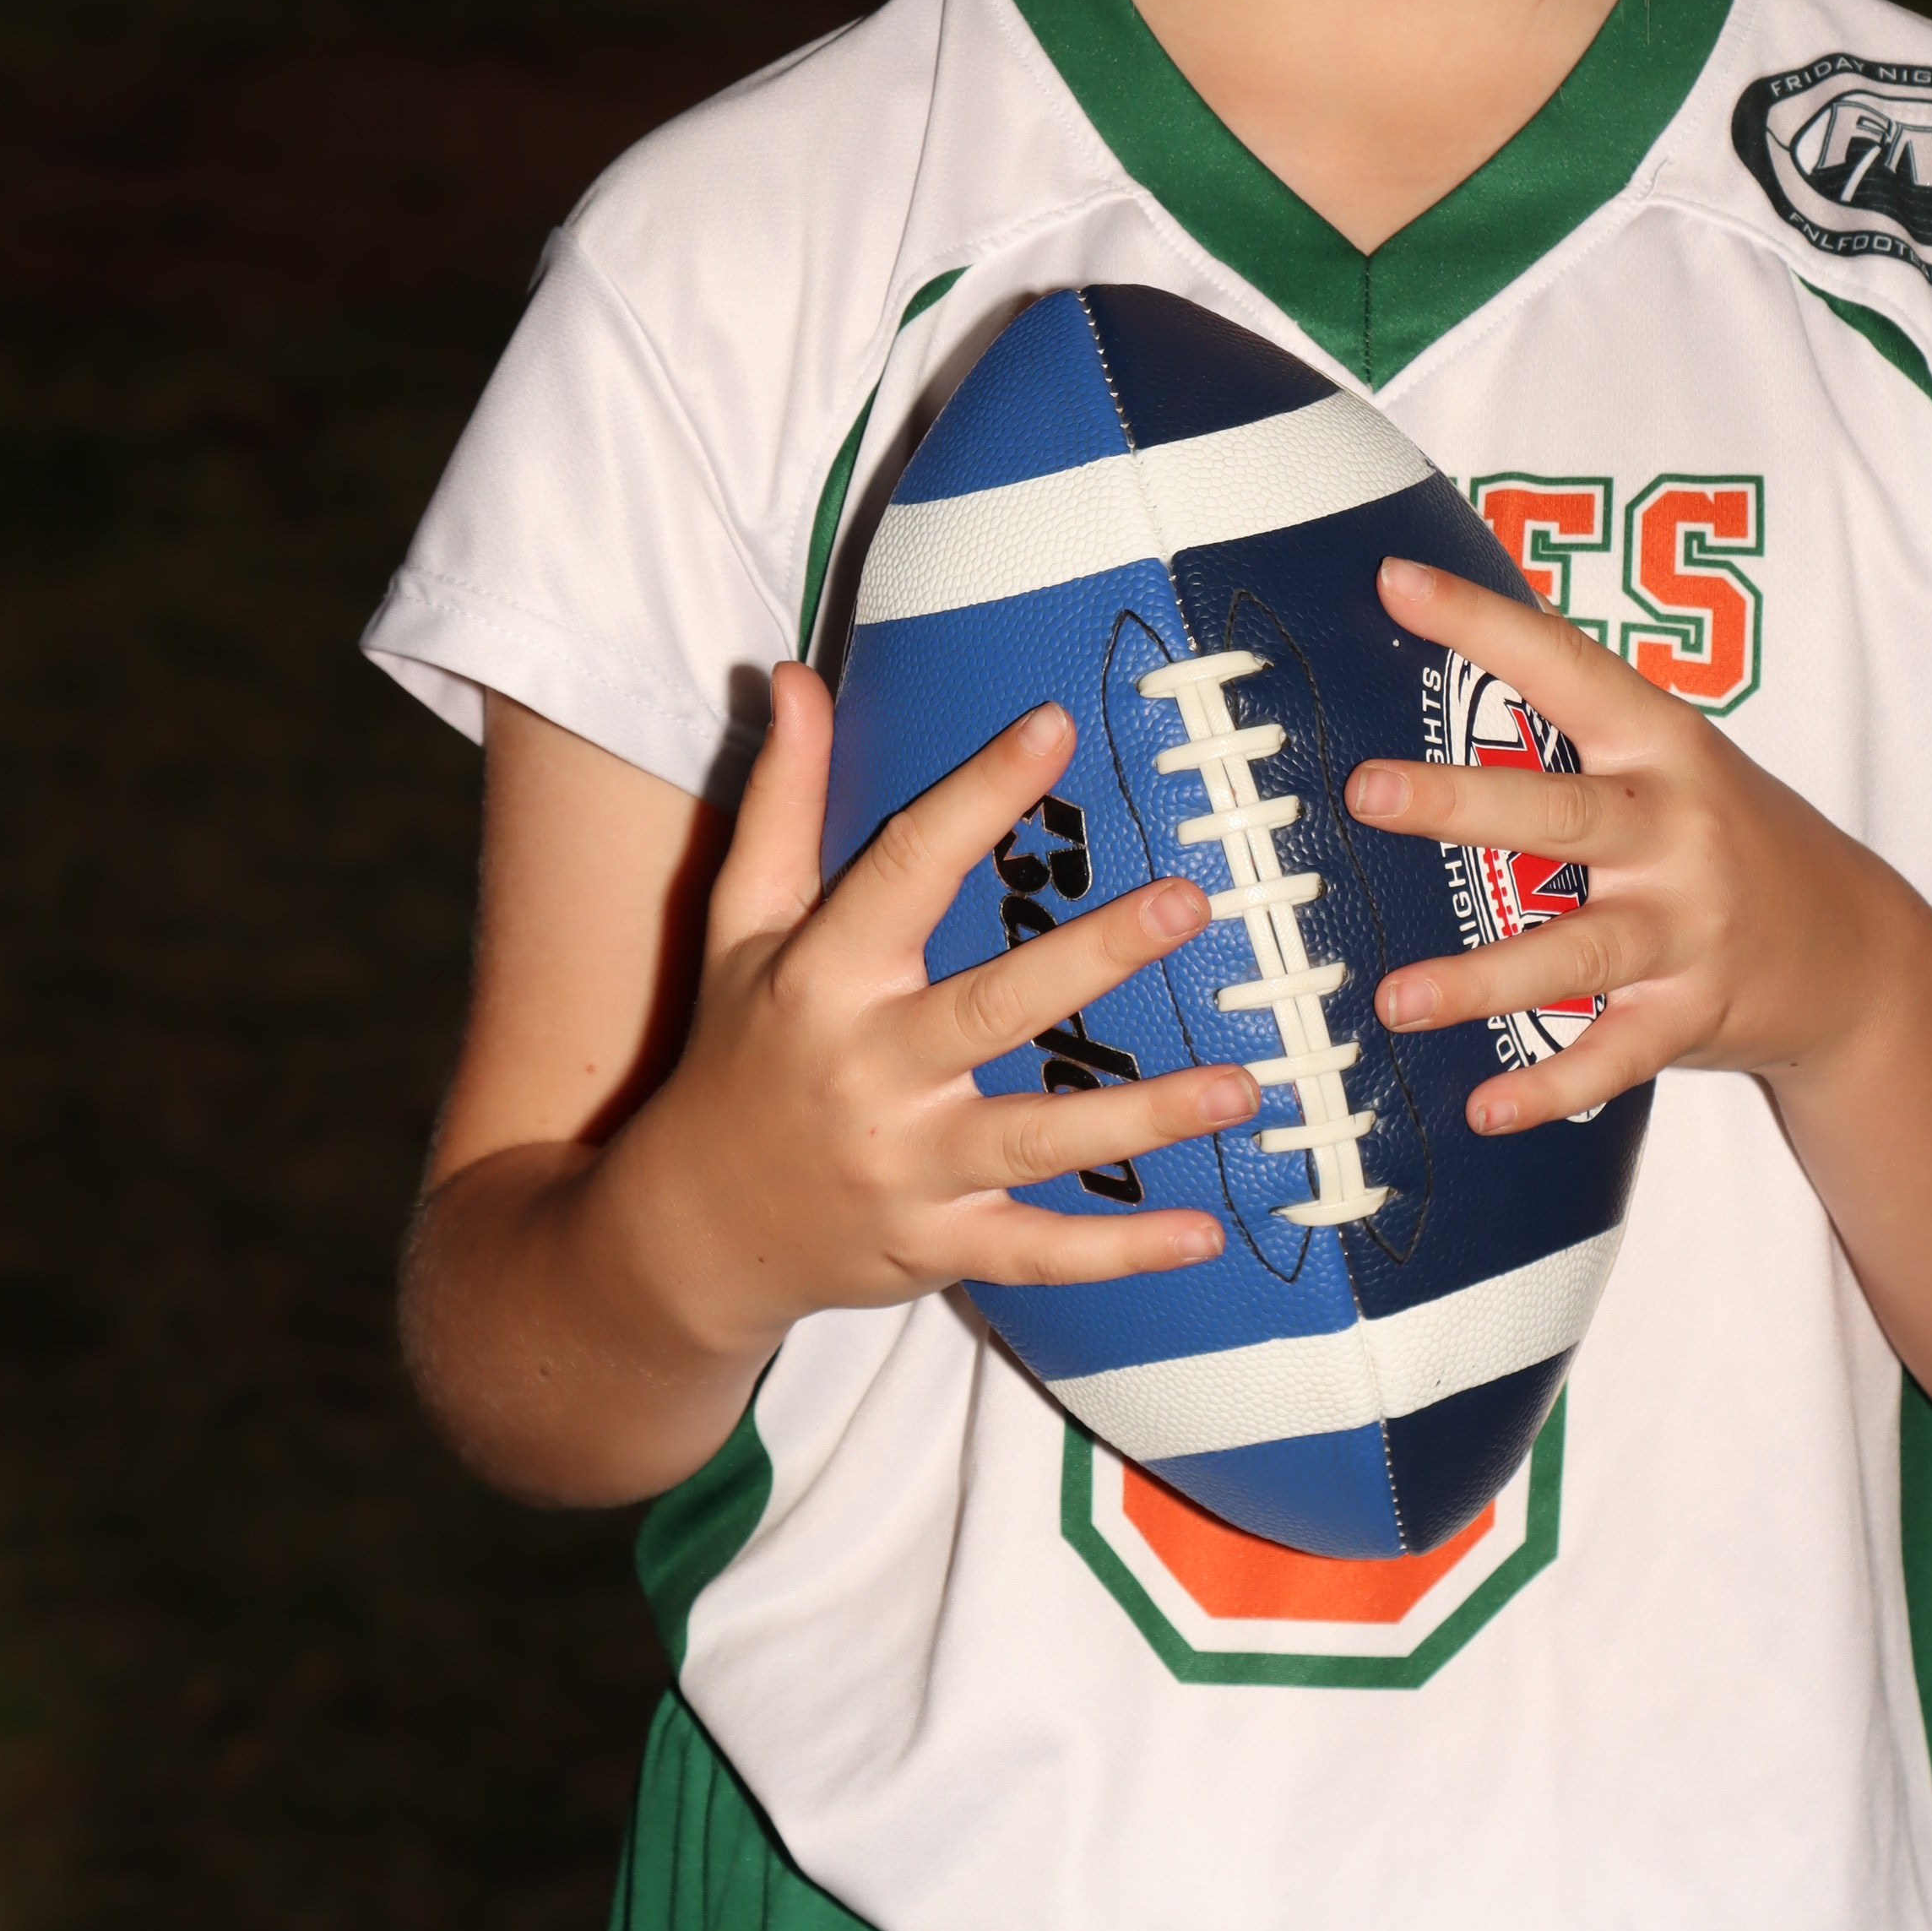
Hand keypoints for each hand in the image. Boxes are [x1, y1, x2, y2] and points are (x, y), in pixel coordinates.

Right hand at [636, 664, 1250, 1348]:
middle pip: (993, 1009)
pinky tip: (1205, 1235)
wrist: (687, 1235)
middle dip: (1092, 958)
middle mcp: (866, 1071)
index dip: (978, 795)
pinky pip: (1039, 1254)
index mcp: (822, 977)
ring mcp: (906, 1170)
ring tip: (1244, 1085)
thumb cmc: (736, 1051)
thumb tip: (795, 676)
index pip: (905, 869)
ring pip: (1036, 1141)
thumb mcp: (741, 924)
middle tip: (1189, 904)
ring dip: (1142, 1118)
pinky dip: (1120, 1254)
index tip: (1054, 724)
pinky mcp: (937, 1247)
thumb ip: (779, 800)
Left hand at [1346, 559, 1906, 1136]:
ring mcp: (1689, 926)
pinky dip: (1551, 1086)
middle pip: (1556, 811)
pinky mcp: (1695, 1013)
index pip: (1564, 665)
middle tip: (1364, 790)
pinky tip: (1485, 1109)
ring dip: (1481, 980)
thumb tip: (1450, 632)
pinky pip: (1614, 1056)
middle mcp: (1676, 827)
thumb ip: (1578, 713)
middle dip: (1458, 802)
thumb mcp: (1673, 757)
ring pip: (1575, 952)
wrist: (1858, 951)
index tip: (1393, 583)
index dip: (1481, 623)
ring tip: (1393, 1000)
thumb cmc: (1728, 832)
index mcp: (1661, 743)